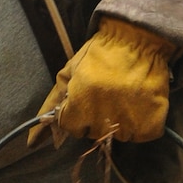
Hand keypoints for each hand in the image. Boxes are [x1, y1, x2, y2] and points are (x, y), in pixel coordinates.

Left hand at [30, 17, 172, 147]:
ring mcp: (128, 122)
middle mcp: (103, 116)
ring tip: (124, 96)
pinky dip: (142, 123)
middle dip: (97, 118)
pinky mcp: (151, 123)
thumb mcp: (68, 74)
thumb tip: (31, 144)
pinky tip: (139, 103)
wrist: (138, 38)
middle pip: (94, 133)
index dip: (78, 113)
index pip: (71, 128)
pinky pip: (142, 135)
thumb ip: (49, 107)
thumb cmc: (98, 55)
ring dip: (120, 122)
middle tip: (107, 94)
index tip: (87, 97)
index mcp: (80, 103)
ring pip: (118, 137)